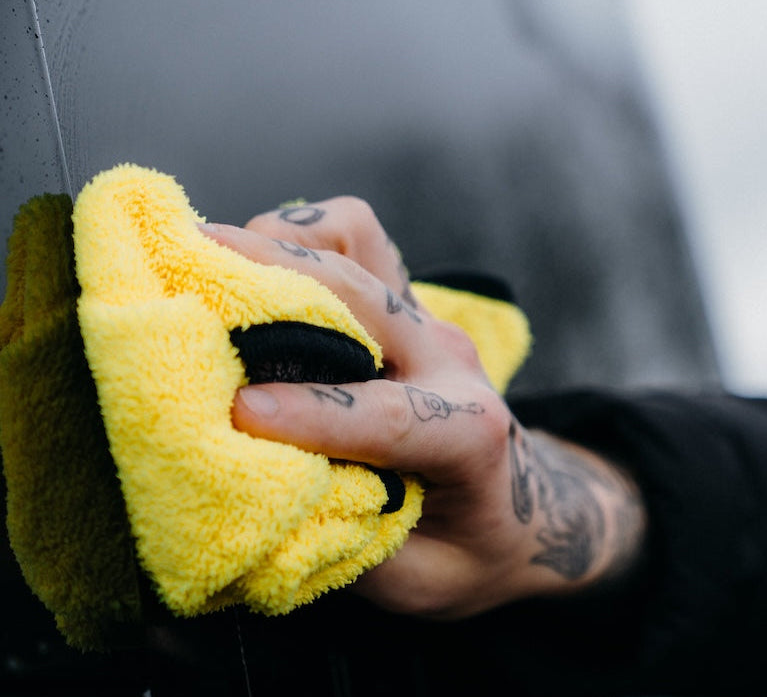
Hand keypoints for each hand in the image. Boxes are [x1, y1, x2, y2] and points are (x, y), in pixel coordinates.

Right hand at [200, 198, 645, 617]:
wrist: (526, 507)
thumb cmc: (472, 549)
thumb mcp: (422, 580)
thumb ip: (349, 538)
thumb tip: (263, 495)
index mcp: (469, 435)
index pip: (391, 417)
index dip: (315, 415)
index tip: (240, 413)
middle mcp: (448, 361)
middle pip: (364, 298)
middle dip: (277, 279)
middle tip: (188, 270)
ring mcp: (424, 323)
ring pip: (358, 243)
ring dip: (285, 243)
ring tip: (216, 260)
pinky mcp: (401, 305)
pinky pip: (355, 241)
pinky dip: (300, 238)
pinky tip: (260, 265)